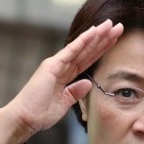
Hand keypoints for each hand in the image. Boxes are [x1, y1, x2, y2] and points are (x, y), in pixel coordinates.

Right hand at [0, 19, 124, 143]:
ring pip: (81, 48)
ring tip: (110, 25)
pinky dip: (82, 41)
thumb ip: (76, 92)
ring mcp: (56, 65)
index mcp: (65, 75)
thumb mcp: (64, 103)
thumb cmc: (40, 113)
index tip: (115, 39)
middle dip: (103, 39)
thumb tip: (89, 83)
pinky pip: (70, 51)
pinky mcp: (51, 66)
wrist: (24, 118)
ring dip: (96, 36)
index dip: (101, 49)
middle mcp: (61, 66)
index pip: (87, 59)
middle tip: (119, 26)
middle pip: (87, 50)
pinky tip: (94, 32)